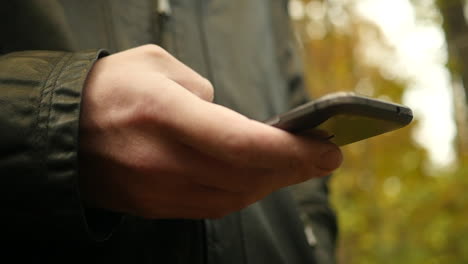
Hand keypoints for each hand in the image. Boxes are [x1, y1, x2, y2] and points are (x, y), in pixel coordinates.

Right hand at [78, 45, 341, 218]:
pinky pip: (212, 207)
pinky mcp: (155, 207)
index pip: (242, 145)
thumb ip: (203, 94)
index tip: (327, 150)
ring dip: (272, 183)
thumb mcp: (157, 65)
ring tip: (297, 167)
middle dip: (294, 170)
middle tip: (323, 158)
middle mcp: (161, 160)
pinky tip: (259, 180)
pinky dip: (244, 194)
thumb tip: (232, 122)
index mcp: (163, 113)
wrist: (59, 132)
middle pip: (247, 178)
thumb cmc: (109, 88)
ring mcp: (157, 191)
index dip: (292, 153)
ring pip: (234, 198)